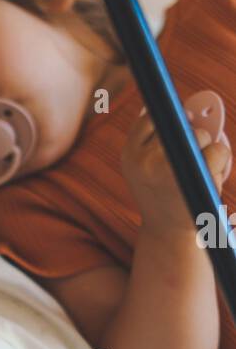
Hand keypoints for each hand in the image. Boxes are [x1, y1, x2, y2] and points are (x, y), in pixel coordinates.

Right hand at [121, 107, 230, 236]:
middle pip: (179, 123)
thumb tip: (191, 112)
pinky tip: (209, 180)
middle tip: (185, 164)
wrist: (170, 236)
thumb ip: (156, 140)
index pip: (149, 118)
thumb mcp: (147, 169)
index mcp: (129, 155)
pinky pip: (218, 151)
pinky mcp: (196, 176)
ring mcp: (169, 167)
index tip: (179, 128)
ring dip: (207, 150)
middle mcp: (144, 160)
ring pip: (200, 136)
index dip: (169, 121)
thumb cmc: (165, 198)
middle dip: (190, 137)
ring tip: (196, 175)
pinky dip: (221, 161)